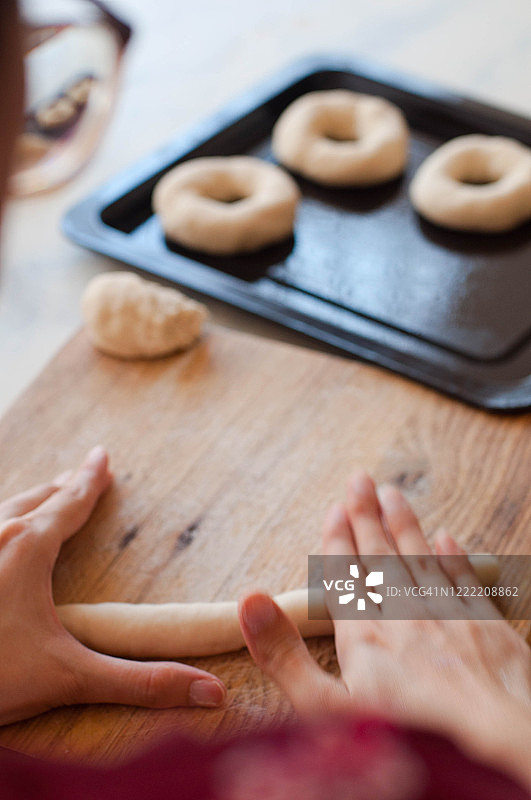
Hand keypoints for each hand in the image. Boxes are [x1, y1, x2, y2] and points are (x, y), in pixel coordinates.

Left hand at [0, 447, 224, 724]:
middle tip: (81, 473)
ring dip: (27, 500)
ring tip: (42, 496)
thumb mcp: (69, 678)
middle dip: (61, 486)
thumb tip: (211, 693)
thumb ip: (140, 683)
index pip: (69, 504)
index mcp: (28, 549)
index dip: (90, 480)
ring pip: (1, 510)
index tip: (102, 455)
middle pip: (34, 499)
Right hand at [239, 473, 530, 786]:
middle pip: (380, 555)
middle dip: (367, 515)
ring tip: (392, 494)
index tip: (334, 509)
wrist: (493, 743)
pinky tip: (446, 538)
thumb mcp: (324, 710)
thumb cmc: (407, 738)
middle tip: (359, 479)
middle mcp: (404, 615)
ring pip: (419, 557)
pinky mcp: (486, 628)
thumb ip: (283, 656)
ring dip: (404, 524)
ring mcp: (447, 616)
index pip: (346, 574)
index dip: (338, 540)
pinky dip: (453, 556)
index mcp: (363, 636)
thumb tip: (249, 601)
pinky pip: (464, 579)